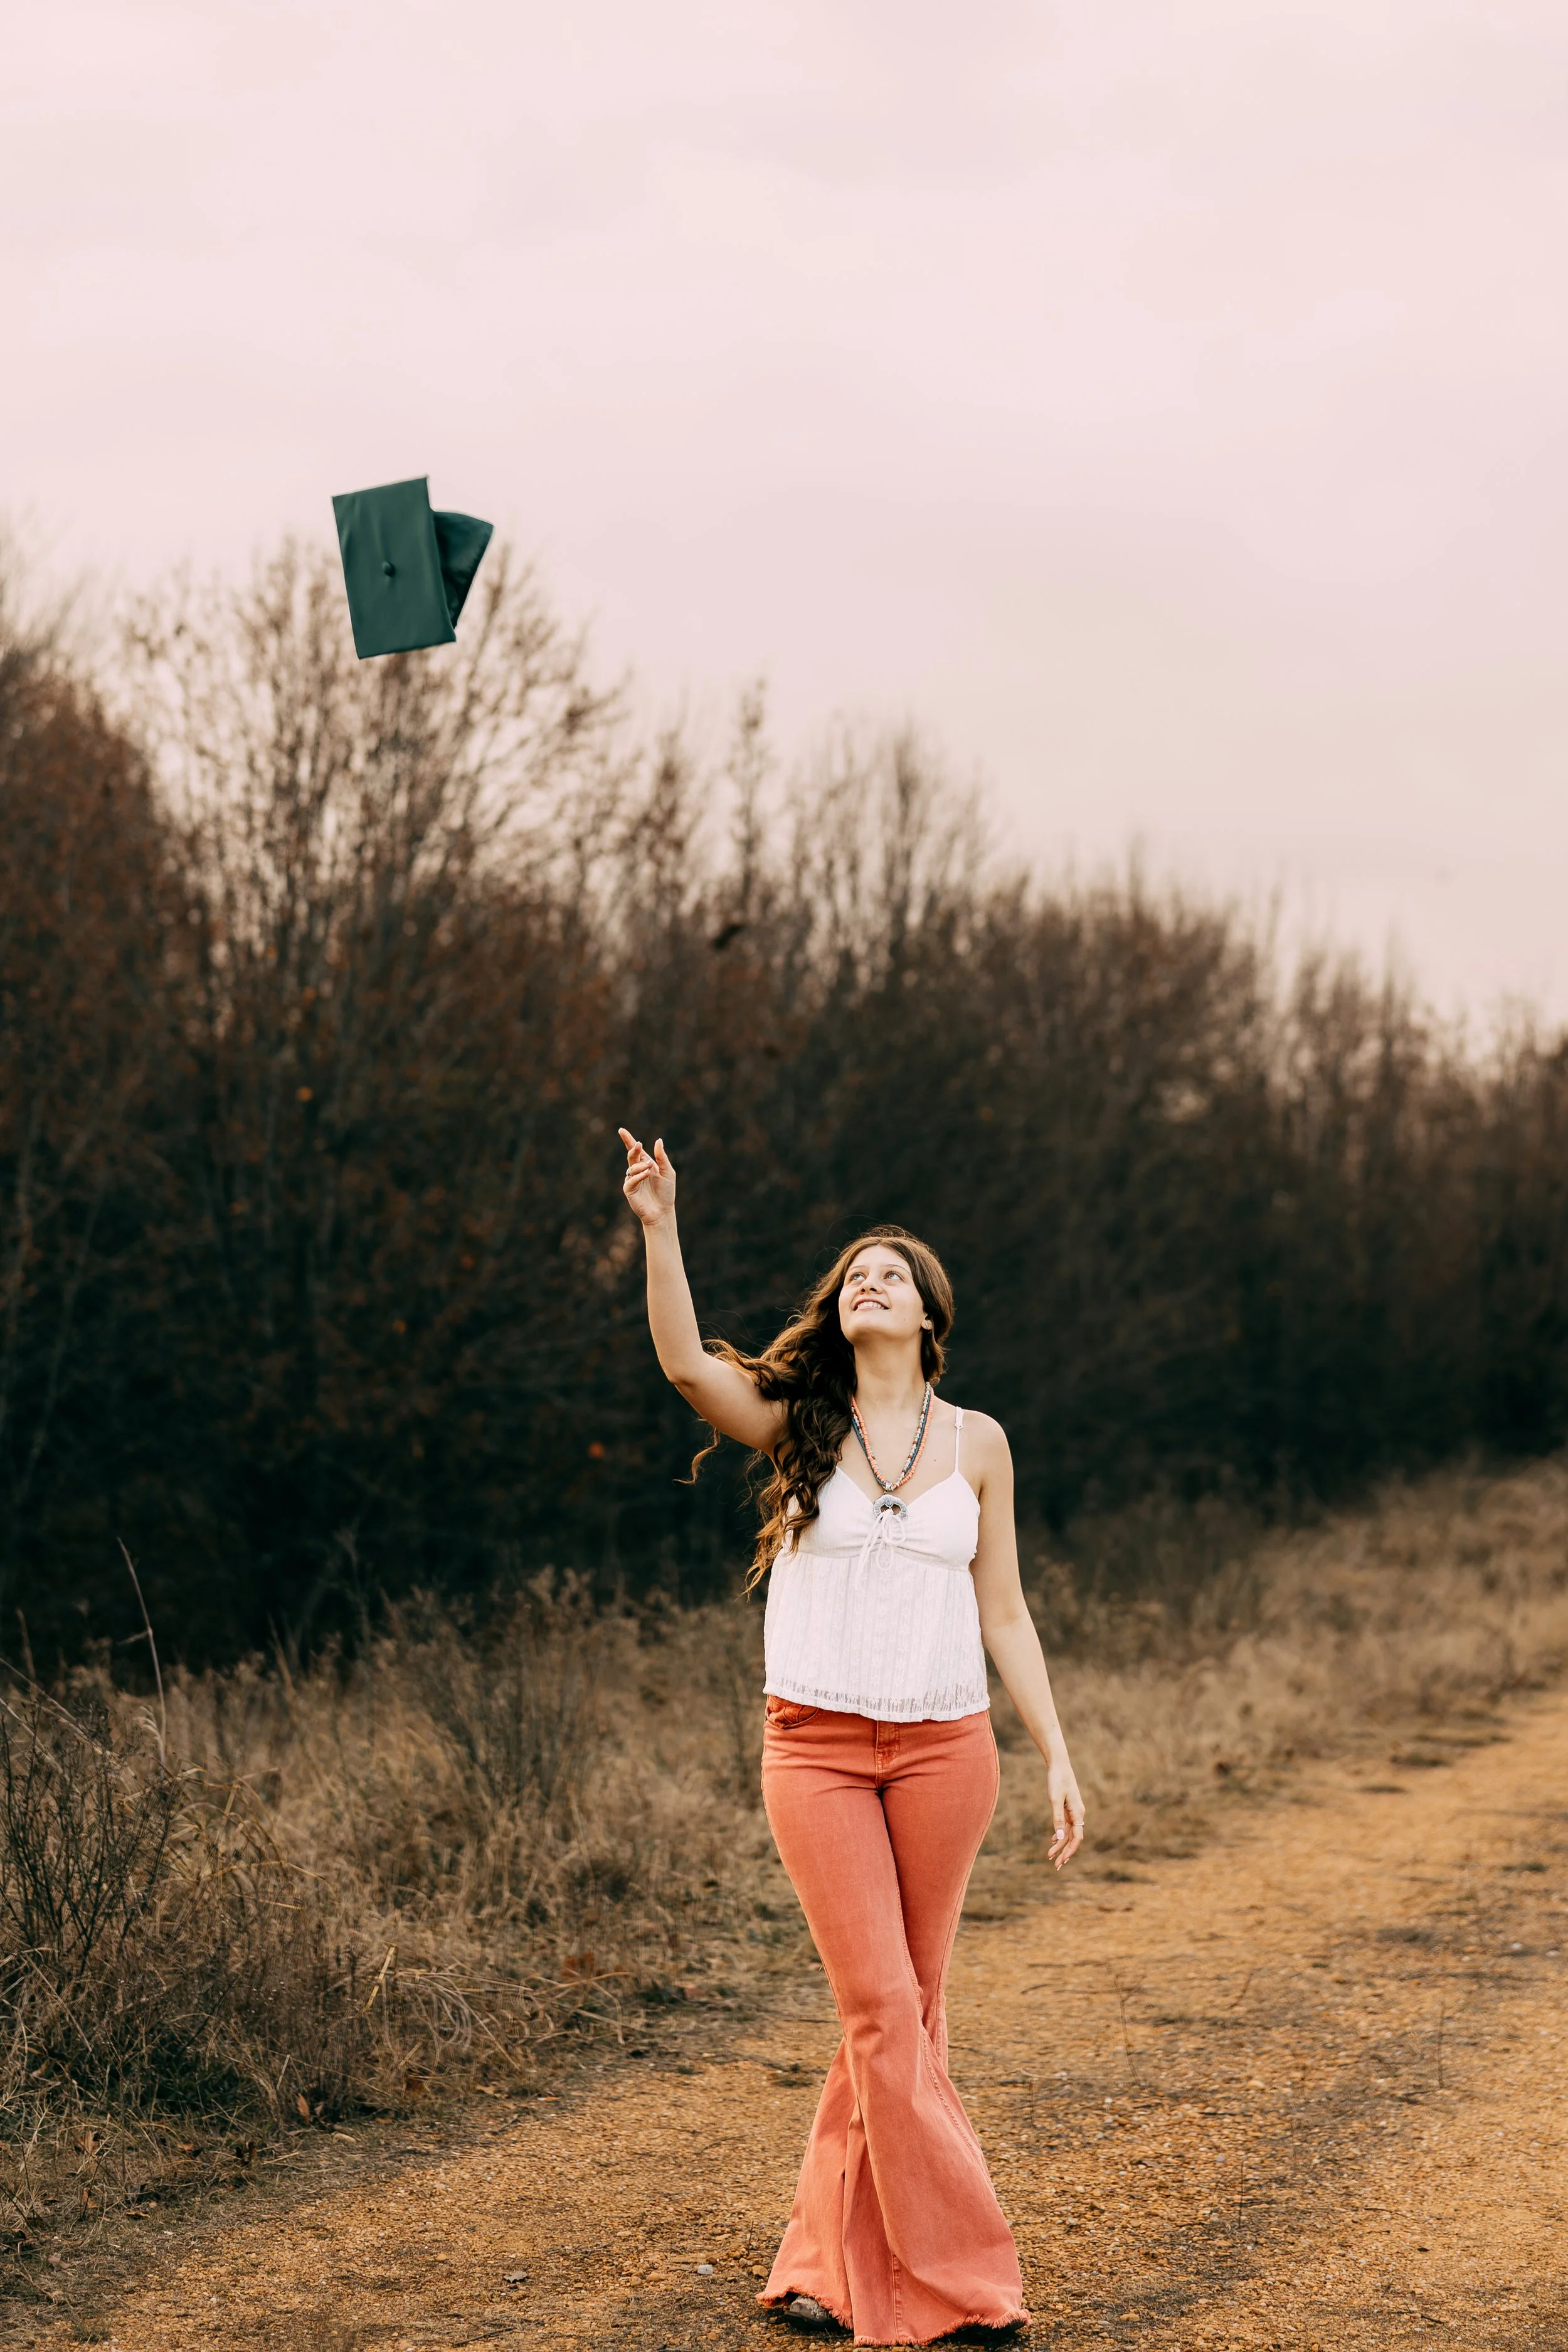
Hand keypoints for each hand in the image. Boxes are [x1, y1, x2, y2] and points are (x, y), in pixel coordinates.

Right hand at [619, 1128, 675, 1226]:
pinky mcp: (629, 1190)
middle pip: (631, 1155)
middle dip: (633, 1149)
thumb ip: (662, 1158)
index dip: (628, 1140)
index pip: (636, 1150)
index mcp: (646, 1164)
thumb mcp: (668, 1172)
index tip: (621, 1130)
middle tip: (638, 1145)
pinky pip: (630, 1179)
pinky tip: (646, 1174)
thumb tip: (658, 1140)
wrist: (663, 1211)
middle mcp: (638, 1170)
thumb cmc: (666, 1193)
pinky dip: (638, 1176)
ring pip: (631, 1167)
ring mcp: (632, 1180)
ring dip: (640, 1165)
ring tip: (650, 1167)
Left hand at [1046, 1755, 1084, 1869]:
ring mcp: (1074, 1811)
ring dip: (1061, 1845)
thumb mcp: (1055, 1800)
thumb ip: (1057, 1819)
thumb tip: (1059, 1838)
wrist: (1059, 1765)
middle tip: (1056, 1866)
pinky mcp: (1068, 1808)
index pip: (1076, 1838)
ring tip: (1051, 1856)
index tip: (1062, 1860)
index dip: (1070, 1851)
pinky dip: (1060, 1834)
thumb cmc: (1057, 1780)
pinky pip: (1066, 1825)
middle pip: (1073, 1839)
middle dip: (1065, 1852)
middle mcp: (1078, 1814)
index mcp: (1078, 1813)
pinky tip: (1053, 1840)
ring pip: (1069, 1833)